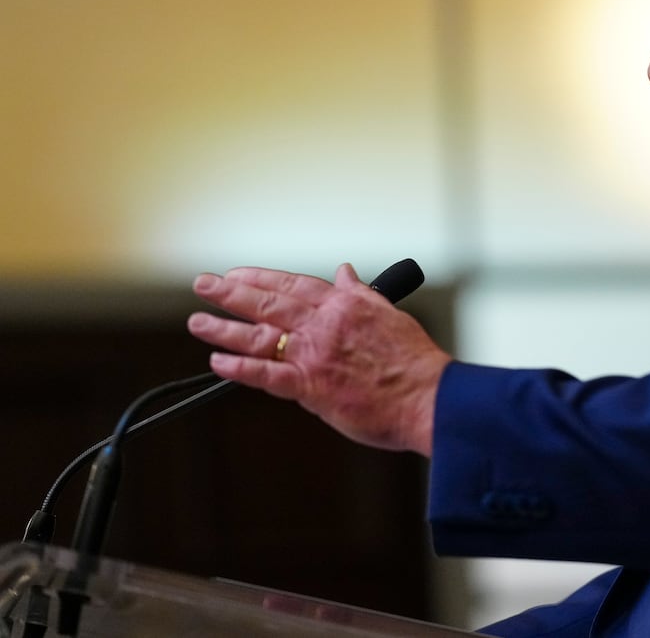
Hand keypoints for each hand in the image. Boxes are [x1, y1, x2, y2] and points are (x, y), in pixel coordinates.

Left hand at [187, 263, 450, 455]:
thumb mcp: (390, 314)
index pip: (294, 284)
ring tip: (198, 321)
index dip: (261, 278)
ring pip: (261, 336)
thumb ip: (361, 294)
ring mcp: (316, 355)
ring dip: (225, 328)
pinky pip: (268, 376)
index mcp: (345, 306)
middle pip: (269, 303)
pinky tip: (218, 362)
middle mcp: (325, 325)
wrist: (429, 396)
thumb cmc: (414, 362)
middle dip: (231, 292)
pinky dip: (241, 369)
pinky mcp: (312, 387)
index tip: (237, 274)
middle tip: (203, 284)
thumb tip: (346, 273)